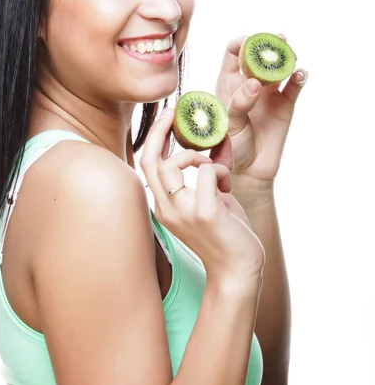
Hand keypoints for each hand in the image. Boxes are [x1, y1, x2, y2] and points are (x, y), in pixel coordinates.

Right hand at [140, 109, 264, 278]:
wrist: (237, 272)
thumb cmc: (226, 237)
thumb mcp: (210, 202)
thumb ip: (205, 178)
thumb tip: (213, 148)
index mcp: (164, 206)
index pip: (147, 166)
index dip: (154, 138)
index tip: (167, 118)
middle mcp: (166, 208)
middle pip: (149, 160)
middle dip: (159, 130)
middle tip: (175, 113)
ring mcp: (182, 212)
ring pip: (173, 164)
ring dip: (197, 156)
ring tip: (216, 170)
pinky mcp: (204, 213)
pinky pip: (207, 172)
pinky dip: (219, 170)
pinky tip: (228, 184)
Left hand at [211, 34, 307, 181]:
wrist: (248, 171)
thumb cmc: (229, 147)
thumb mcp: (227, 125)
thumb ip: (238, 104)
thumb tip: (254, 83)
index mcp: (228, 83)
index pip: (234, 52)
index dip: (242, 43)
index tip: (251, 43)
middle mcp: (249, 83)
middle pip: (260, 54)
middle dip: (269, 43)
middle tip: (278, 40)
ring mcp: (269, 93)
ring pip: (279, 66)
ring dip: (286, 56)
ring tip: (289, 55)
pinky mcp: (285, 105)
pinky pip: (295, 86)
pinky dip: (300, 77)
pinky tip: (300, 74)